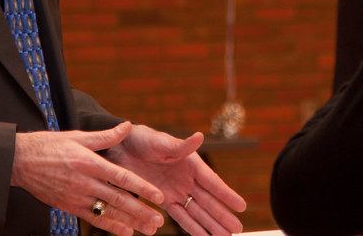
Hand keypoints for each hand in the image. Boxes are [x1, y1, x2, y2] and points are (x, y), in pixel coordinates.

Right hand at [10, 121, 165, 235]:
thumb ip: (106, 137)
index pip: (122, 178)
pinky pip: (93, 219)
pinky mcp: (69, 206)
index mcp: (90, 163)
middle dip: (142, 211)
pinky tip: (125, 232)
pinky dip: (110, 226)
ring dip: (131, 222)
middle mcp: (86, 182)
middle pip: (119, 199)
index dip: (142, 188)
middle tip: (160, 221)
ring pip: (109, 212)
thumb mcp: (79, 137)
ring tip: (149, 230)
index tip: (159, 197)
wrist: (21, 161)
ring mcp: (77, 197)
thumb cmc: (50, 146)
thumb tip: (127, 126)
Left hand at [106, 125, 247, 235]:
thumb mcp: (161, 142)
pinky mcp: (163, 200)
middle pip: (208, 201)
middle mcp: (186, 179)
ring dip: (210, 225)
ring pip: (196, 212)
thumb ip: (180, 146)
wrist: (121, 148)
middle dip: (222, 216)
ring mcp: (176, 191)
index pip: (212, 182)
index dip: (226, 195)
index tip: (242, 206)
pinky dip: (191, 227)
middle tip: (238, 230)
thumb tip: (199, 136)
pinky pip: (180, 216)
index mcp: (190, 163)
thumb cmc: (143, 139)